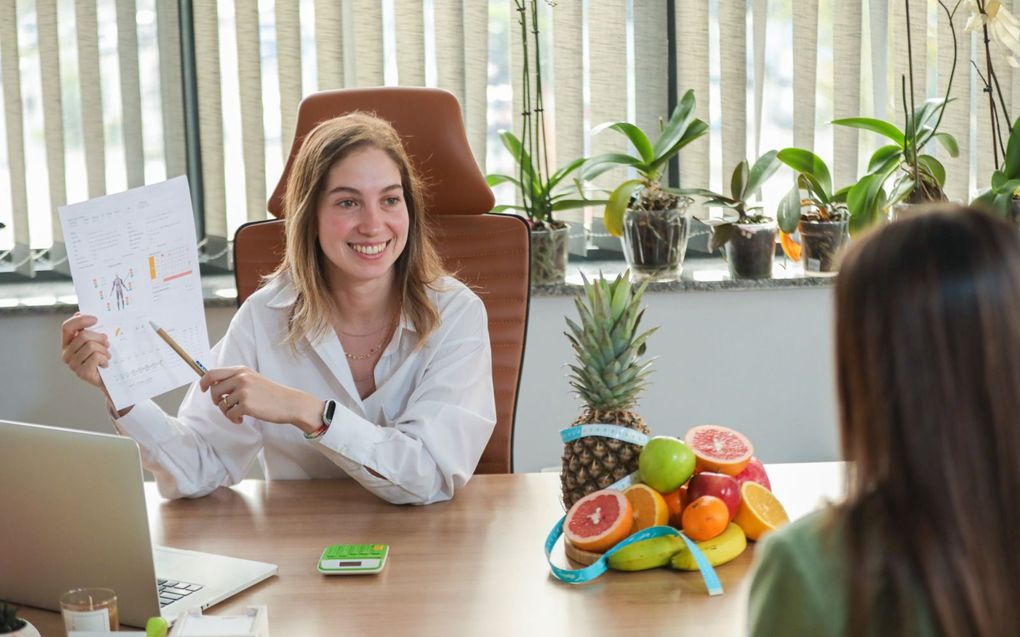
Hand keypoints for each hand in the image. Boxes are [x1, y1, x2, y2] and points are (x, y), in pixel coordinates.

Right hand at [61, 313, 110, 392]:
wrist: (110, 379)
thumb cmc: (102, 358)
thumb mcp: (96, 341)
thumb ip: (88, 330)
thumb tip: (80, 313)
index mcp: (67, 344)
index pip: (67, 327)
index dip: (80, 320)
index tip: (95, 319)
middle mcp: (66, 354)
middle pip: (83, 336)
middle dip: (100, 338)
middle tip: (107, 343)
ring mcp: (73, 365)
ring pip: (91, 346)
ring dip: (104, 350)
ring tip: (106, 356)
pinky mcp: (82, 373)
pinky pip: (96, 357)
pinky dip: (105, 358)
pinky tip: (105, 364)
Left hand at [200, 366, 322, 431]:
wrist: (290, 403)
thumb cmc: (272, 394)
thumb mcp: (254, 379)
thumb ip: (236, 379)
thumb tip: (214, 386)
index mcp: (242, 370)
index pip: (213, 373)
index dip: (204, 382)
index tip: (203, 389)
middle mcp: (241, 378)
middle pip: (214, 390)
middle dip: (216, 400)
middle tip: (224, 406)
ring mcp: (244, 391)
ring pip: (221, 404)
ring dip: (227, 412)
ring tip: (238, 414)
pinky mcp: (247, 405)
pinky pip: (230, 414)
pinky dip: (234, 419)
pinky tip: (243, 419)